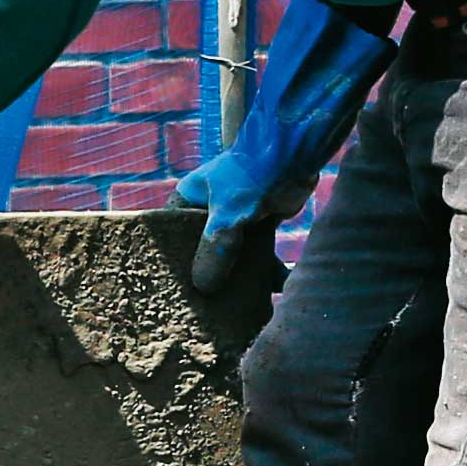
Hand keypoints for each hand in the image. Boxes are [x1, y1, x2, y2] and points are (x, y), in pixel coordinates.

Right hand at [173, 0, 390, 288]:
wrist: (295, 152)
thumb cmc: (251, 175)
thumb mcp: (227, 215)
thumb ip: (215, 250)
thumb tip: (204, 288)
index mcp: (189, 199)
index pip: (171, 235)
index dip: (172, 263)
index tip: (171, 292)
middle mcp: (210, 210)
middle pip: (203, 251)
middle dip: (207, 278)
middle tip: (203, 311)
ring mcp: (236, 218)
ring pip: (233, 257)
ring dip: (239, 281)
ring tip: (238, 313)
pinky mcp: (261, 225)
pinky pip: (260, 256)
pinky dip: (268, 273)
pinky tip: (277, 294)